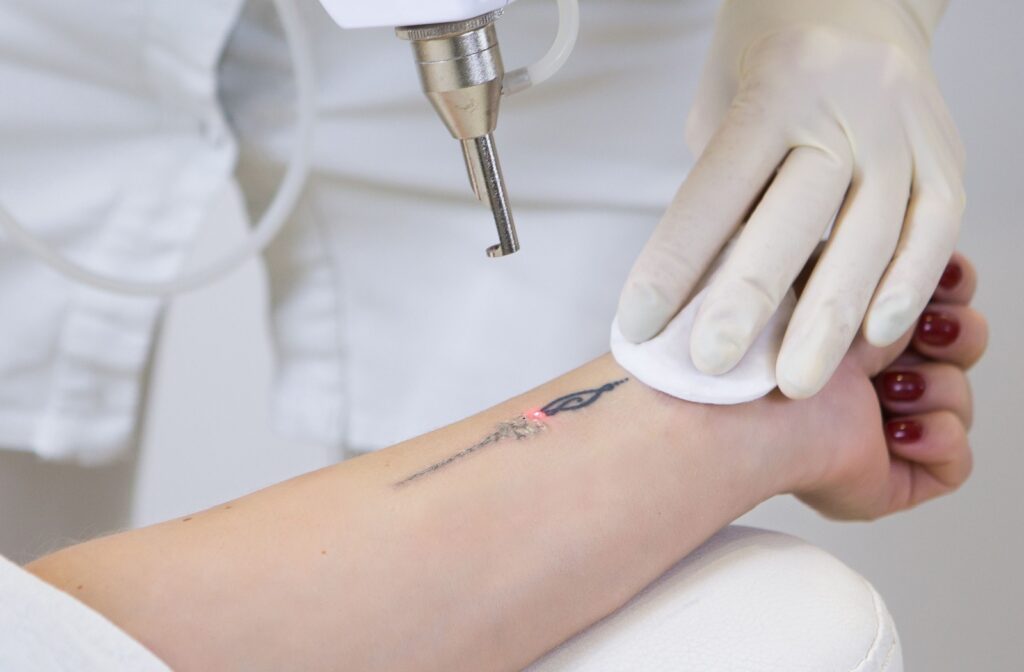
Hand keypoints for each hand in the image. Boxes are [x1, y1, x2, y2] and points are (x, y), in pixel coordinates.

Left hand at [617, 0, 964, 399]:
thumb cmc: (773, 53)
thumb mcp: (720, 101)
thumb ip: (720, 185)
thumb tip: (703, 283)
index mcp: (776, 87)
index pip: (716, 190)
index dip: (675, 265)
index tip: (642, 323)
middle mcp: (845, 104)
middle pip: (795, 218)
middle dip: (749, 302)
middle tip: (714, 365)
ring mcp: (904, 128)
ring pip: (870, 236)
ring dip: (829, 320)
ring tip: (795, 380)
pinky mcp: (945, 151)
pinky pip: (934, 229)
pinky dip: (905, 287)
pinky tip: (876, 336)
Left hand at [770, 253, 983, 519]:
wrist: (751, 409)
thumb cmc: (768, 340)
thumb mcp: (826, 272)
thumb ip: (877, 260)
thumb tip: (928, 258)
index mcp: (847, 323)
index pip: (928, 298)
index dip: (947, 288)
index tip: (942, 279)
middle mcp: (864, 374)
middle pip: (960, 345)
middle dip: (956, 333)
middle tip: (925, 333)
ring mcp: (879, 427)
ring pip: (959, 399)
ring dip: (936, 387)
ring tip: (885, 389)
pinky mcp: (891, 480)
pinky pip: (956, 462)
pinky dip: (937, 439)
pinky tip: (892, 431)